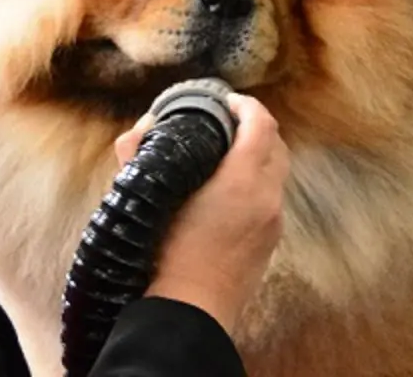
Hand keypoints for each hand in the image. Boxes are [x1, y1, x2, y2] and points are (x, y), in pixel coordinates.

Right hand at [114, 94, 288, 335]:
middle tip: (226, 122)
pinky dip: (258, 181)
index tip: (225, 101)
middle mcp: (267, 198)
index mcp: (242, 182)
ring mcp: (273, 221)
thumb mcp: (148, 201)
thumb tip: (135, 134)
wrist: (189, 312)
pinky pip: (272, 197)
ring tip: (226, 154)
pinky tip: (229, 190)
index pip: (261, 124)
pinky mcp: (271, 241)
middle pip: (277, 144)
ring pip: (277, 172)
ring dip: (259, 155)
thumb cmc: (165, 257)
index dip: (245, 105)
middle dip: (255, 126)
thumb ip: (140, 159)